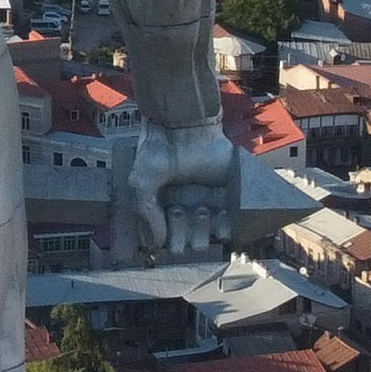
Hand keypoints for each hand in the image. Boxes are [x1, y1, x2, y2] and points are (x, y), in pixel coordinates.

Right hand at [120, 118, 231, 266]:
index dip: (166, 242)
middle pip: (186, 240)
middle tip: (180, 213)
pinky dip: (224, 227)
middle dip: (184, 236)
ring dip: (203, 231)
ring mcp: (206, 202)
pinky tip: (218, 218)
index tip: (166, 240)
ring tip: (200, 211)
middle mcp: (185, 207)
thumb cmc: (158, 152)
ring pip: (207, 234)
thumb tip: (157, 244)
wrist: (184, 127)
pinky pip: (229, 223)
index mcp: (163, 206)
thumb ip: (147, 214)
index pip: (166, 238)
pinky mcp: (226, 195)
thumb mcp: (141, 184)